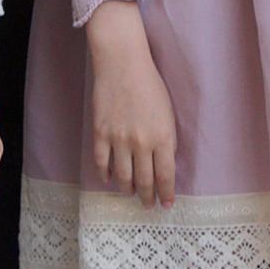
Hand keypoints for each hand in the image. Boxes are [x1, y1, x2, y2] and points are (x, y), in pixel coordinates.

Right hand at [85, 1, 175, 207]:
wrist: (122, 62)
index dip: (166, 194)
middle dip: (147, 197)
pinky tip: (110, 180)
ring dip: (128, 190)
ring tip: (130, 194)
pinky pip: (102, 163)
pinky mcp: (101, 133)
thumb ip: (166, 139)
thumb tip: (163, 163)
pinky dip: (106, 175)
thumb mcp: (168, 112)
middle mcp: (142, 142)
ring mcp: (119, 139)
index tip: (167, 205)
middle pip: (145, 181)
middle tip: (148, 205)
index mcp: (163, 137)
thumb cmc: (150, 83)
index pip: (166, 176)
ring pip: (123, 177)